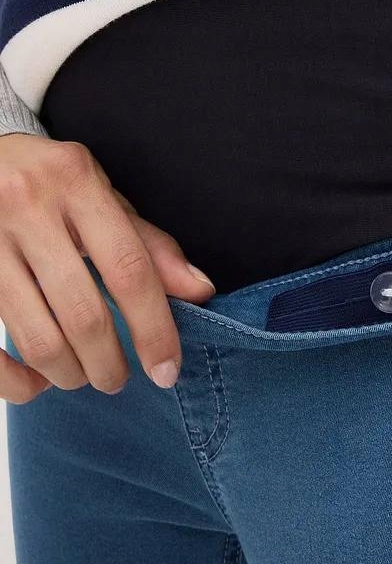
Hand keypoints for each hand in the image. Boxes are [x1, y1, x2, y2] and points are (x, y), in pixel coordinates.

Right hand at [0, 133, 215, 400]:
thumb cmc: (48, 182)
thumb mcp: (101, 195)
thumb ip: (148, 245)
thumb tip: (200, 291)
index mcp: (75, 182)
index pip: (128, 268)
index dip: (153, 328)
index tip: (167, 369)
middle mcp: (26, 207)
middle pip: (83, 314)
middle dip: (110, 363)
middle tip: (117, 378)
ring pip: (38, 339)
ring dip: (69, 374)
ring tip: (81, 375)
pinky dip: (16, 381)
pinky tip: (34, 381)